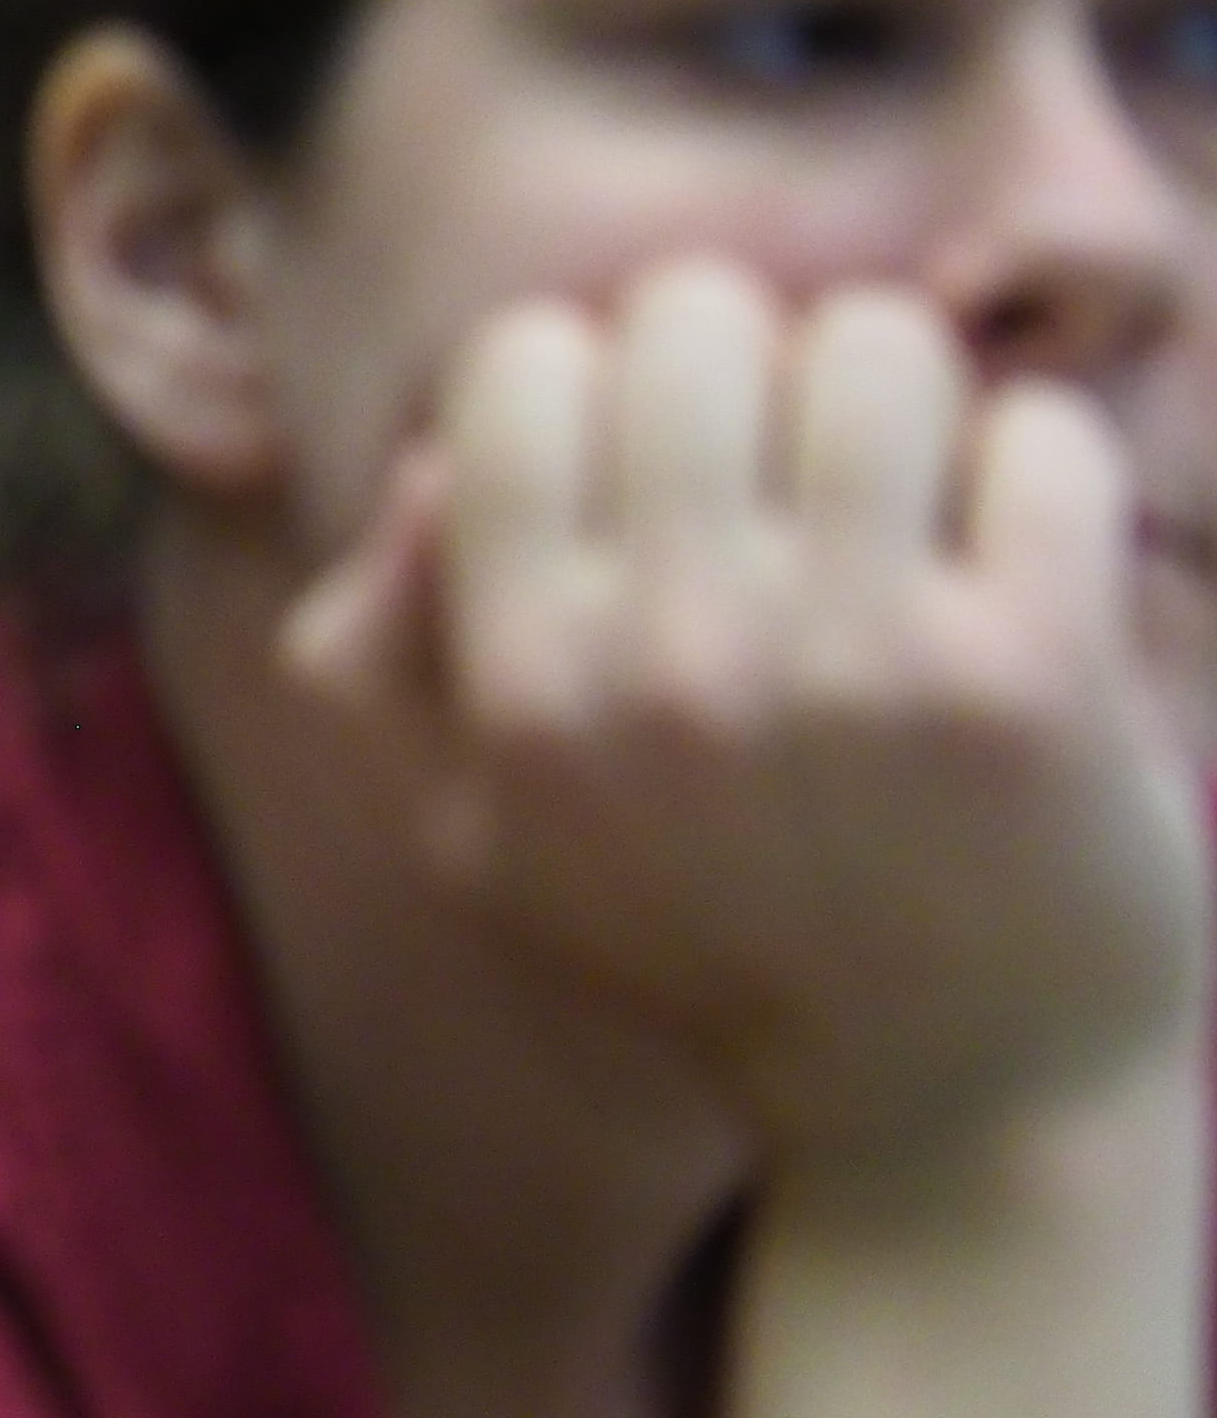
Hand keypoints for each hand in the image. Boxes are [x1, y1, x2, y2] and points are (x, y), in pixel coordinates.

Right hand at [279, 260, 1210, 1159]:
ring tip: (909, 505)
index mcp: (522, 681)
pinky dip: (1043, 477)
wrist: (952, 1102)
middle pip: (695, 316)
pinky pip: (1041, 436)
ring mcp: (858, 663)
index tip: (652, 472)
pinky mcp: (1036, 674)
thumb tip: (433, 466)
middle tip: (792, 481)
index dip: (591, 383)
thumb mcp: (465, 833)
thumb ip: (375, 652)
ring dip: (904, 406)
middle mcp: (672, 661)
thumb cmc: (702, 932)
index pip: (520, 361)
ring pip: (878, 344)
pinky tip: (1020, 566)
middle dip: (752, 369)